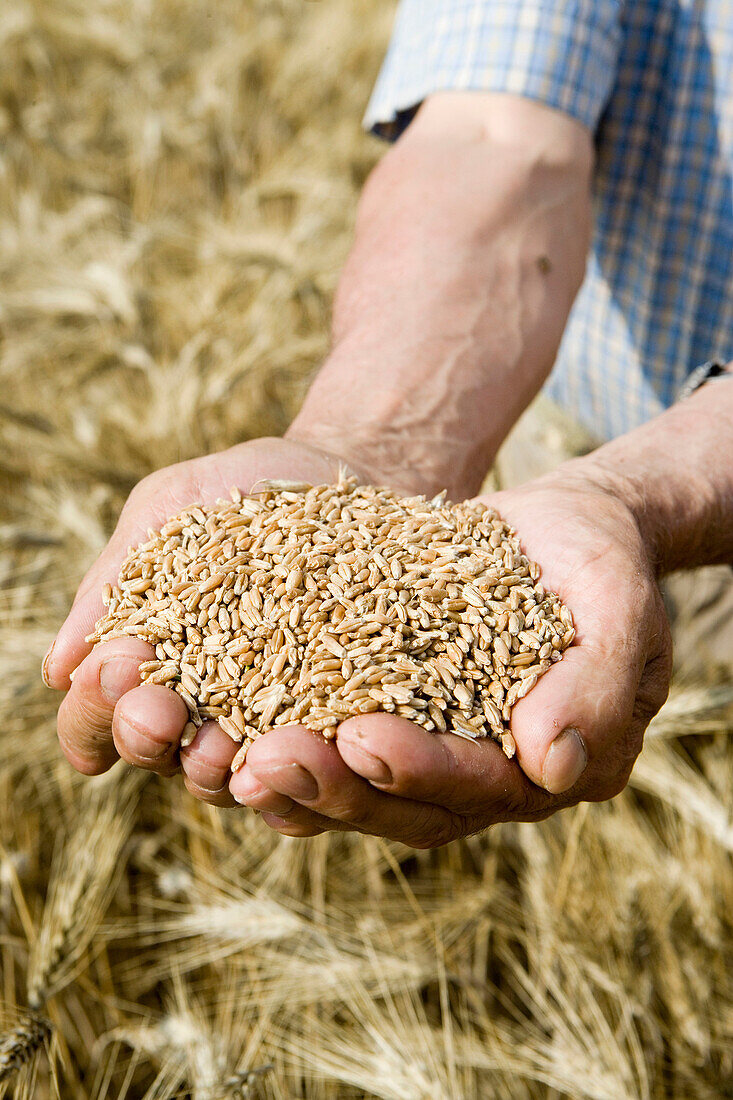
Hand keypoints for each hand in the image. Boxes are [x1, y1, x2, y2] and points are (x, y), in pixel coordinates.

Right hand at [43, 437, 357, 805]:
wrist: (341, 469)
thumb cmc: (240, 488)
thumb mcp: (172, 507)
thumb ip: (118, 576)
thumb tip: (59, 669)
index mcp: (144, 666)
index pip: (93, 716)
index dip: (94, 706)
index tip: (119, 666)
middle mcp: (197, 708)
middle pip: (153, 752)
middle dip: (145, 735)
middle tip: (156, 711)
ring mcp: (266, 722)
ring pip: (226, 776)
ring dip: (212, 767)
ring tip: (218, 744)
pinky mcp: (336, 719)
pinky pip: (317, 760)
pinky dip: (306, 764)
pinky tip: (305, 750)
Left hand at [228, 463, 672, 845]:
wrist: (565, 530)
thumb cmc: (600, 559)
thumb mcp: (618, 606)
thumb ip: (597, 688)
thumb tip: (554, 766)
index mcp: (552, 768)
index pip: (480, 787)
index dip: (419, 769)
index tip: (361, 736)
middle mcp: (488, 778)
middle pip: (403, 805)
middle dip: (333, 786)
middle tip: (265, 759)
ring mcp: (434, 751)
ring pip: (357, 788)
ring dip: (293, 778)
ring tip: (226, 756)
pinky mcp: (390, 714)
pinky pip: (331, 744)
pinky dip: (281, 734)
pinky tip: (226, 723)